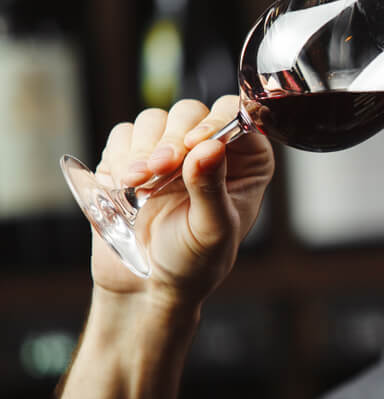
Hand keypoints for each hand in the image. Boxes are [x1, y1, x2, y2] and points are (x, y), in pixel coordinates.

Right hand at [92, 96, 273, 303]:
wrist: (148, 285)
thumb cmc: (195, 261)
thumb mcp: (212, 229)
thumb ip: (211, 188)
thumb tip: (209, 147)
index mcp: (246, 161)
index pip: (238, 117)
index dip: (216, 121)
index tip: (194, 144)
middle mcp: (210, 148)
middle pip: (191, 113)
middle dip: (171, 138)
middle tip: (159, 168)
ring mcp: (170, 149)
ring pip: (155, 120)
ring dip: (143, 148)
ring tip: (138, 183)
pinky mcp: (133, 156)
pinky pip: (124, 135)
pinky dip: (121, 155)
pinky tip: (125, 185)